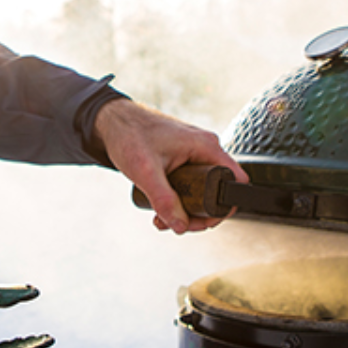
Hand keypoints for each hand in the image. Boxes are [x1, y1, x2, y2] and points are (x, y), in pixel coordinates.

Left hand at [93, 99, 248, 233]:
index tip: (203, 221)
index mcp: (205, 146)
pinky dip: (179, 202)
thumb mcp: (145, 171)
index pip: (235, 180)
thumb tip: (180, 225)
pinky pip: (191, 186)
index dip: (225, 206)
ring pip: (202, 192)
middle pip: (217, 192)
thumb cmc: (129, 134)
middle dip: (199, 214)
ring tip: (163, 219)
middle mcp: (204, 150)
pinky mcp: (183, 161)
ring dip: (186, 211)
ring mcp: (194, 155)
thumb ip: (164, 199)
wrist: (112, 122)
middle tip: (178, 225)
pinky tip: (161, 211)